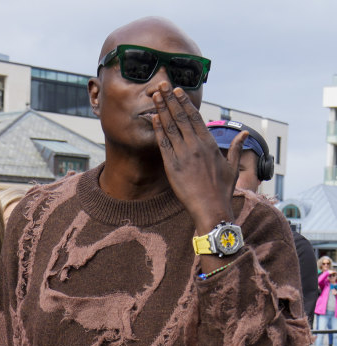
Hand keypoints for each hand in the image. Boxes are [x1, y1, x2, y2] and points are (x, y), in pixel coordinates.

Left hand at [151, 81, 246, 234]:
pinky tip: (153, 117)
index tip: (178, 91)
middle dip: (170, 99)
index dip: (185, 102)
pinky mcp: (172, 166)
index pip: (195, 117)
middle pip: (181, 117)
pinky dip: (158, 129)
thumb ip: (236, 149)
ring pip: (170, 127)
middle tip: (162, 85)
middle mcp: (195, 146)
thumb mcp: (232, 167)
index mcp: (209, 144)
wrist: (211, 209)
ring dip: (161, 109)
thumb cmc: (222, 191)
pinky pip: (163, 143)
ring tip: (154, 95)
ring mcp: (183, 155)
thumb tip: (244, 134)